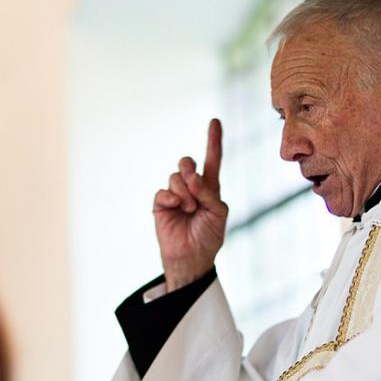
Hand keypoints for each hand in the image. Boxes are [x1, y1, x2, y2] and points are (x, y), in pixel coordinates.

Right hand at [154, 118, 227, 291]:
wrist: (193, 258)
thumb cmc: (209, 237)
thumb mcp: (218, 212)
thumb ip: (208, 192)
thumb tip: (191, 177)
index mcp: (209, 188)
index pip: (212, 160)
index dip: (213, 141)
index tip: (215, 122)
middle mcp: (191, 188)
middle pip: (187, 162)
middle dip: (190, 170)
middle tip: (195, 187)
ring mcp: (175, 196)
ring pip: (175, 177)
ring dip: (184, 193)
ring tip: (189, 210)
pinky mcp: (161, 205)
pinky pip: (163, 192)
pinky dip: (171, 198)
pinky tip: (176, 208)